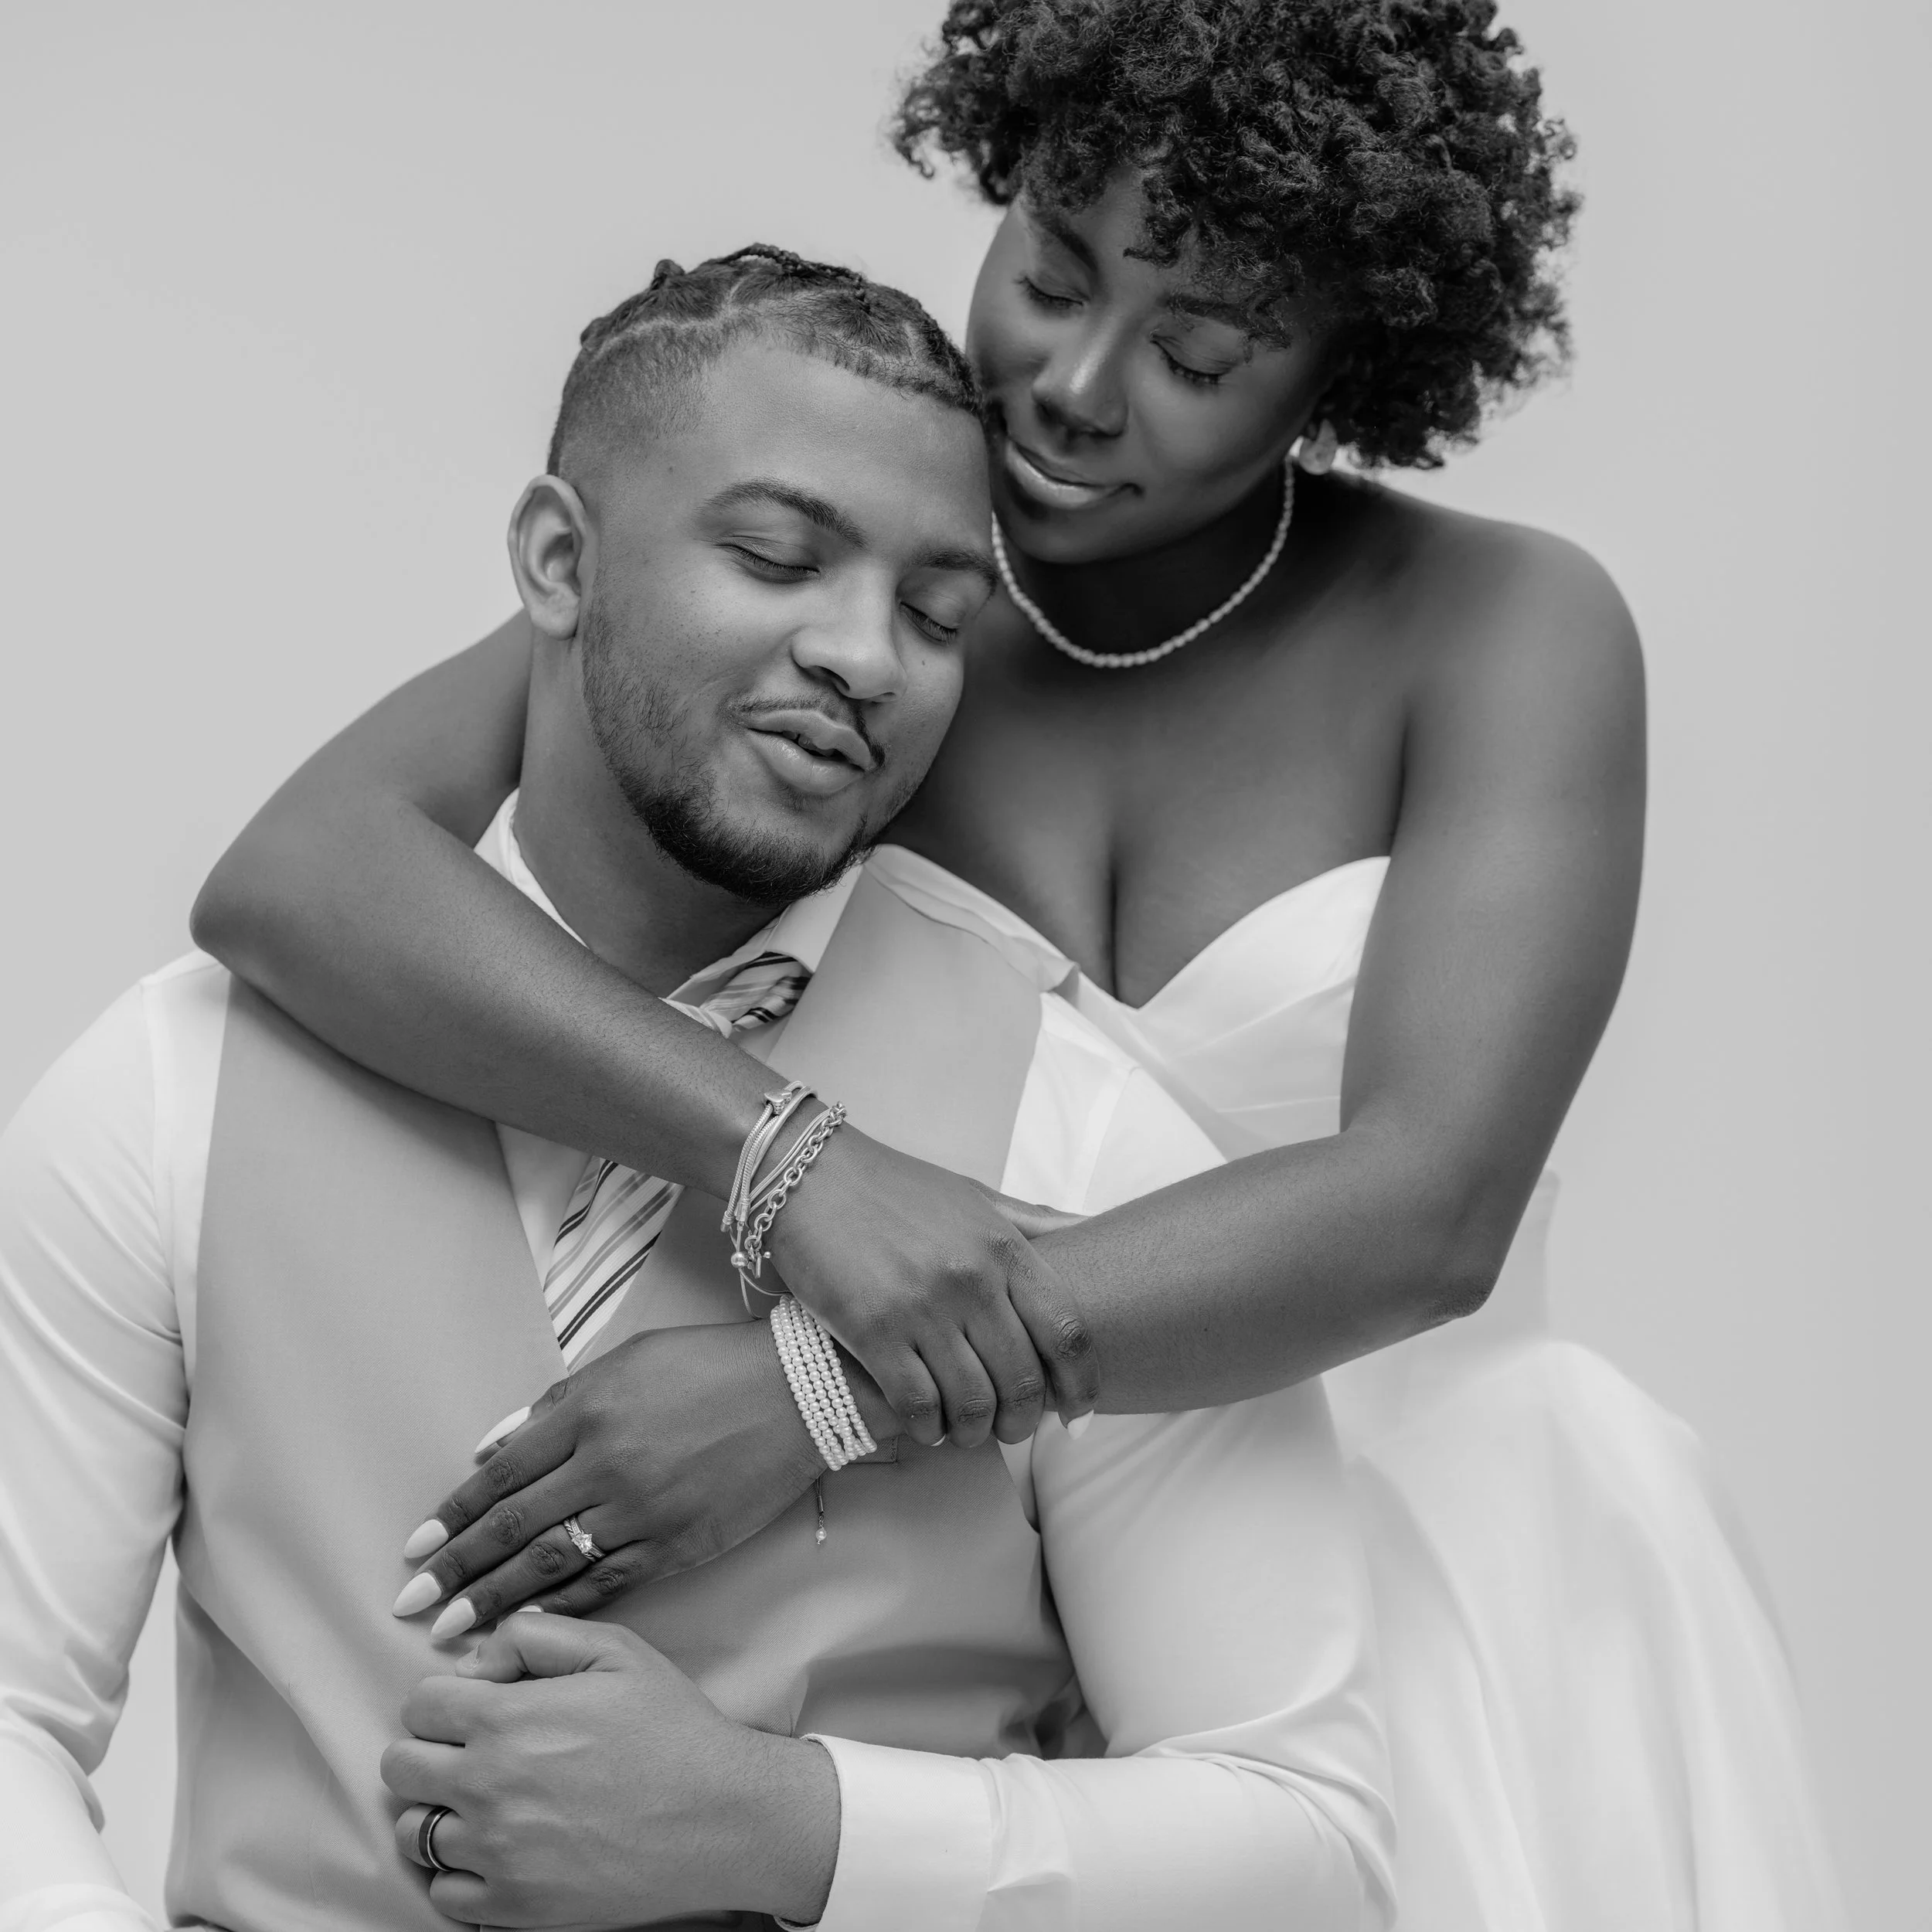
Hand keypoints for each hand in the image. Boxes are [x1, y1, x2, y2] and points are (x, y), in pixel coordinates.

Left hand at [384, 1618, 837, 1927]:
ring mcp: (496, 1854)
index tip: (475, 1708)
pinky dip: (461, 1873)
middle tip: (476, 1753)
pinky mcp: (513, 1908)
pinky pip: (444, 1893)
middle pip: (400, 1768)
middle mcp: (487, 1787)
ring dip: (442, 1812)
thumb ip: (535, 1635)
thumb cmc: (672, 1728)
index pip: (418, 1706)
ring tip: (491, 1803)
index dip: (444, 1700)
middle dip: (431, 1751)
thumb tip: (474, 1659)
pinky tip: (502, 1848)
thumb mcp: (616, 1650)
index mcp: (506, 1719)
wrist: (722, 1816)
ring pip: (414, 1832)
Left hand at [392, 1322, 836, 1635]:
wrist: (798, 1392)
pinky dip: (560, 1608)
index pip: (501, 1474)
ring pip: (551, 1565)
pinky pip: (605, 1584)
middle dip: (457, 1568)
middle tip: (410, 1605)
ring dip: (494, 1600)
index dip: (453, 1514)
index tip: (414, 1548)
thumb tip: (492, 1446)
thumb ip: (556, 1406)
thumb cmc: (708, 1366)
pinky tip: (526, 1629)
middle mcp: (605, 1464)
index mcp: (587, 1411)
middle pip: (514, 1527)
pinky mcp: (676, 1544)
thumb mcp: (624, 1363)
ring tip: (451, 1631)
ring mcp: (641, 1510)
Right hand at [768, 1123, 1097, 1447]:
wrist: (808, 1173)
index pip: (1067, 1333)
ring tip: (966, 1431)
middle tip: (1010, 1429)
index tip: (1077, 1412)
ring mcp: (922, 1307)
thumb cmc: (896, 1187)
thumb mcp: (976, 1196)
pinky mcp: (872, 1331)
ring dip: (975, 1431)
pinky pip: (918, 1405)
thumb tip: (1095, 1229)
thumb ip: (1036, 1221)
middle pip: (1023, 1380)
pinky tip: (926, 1426)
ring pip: (973, 1403)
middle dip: (1023, 1421)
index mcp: (1003, 1247)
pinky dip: (929, 1429)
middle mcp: (971, 1279)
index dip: (1081, 1386)